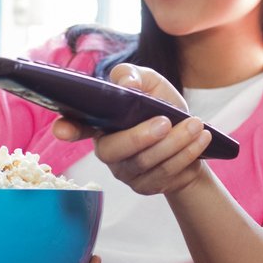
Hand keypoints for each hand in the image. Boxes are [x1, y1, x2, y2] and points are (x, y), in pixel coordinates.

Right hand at [51, 65, 212, 196]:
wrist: (191, 140)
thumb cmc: (163, 108)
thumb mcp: (151, 83)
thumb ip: (133, 76)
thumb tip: (126, 86)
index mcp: (102, 123)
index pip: (76, 126)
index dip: (67, 129)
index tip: (61, 130)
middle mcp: (108, 149)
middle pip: (113, 150)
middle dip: (140, 136)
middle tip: (166, 122)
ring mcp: (125, 171)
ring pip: (144, 162)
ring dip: (174, 143)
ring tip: (195, 125)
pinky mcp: (146, 186)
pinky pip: (164, 174)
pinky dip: (186, 155)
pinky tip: (200, 140)